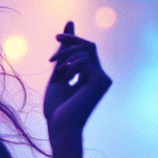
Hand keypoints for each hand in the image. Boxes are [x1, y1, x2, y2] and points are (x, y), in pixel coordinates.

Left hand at [43, 22, 111, 142]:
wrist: (60, 127)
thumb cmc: (57, 108)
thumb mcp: (58, 76)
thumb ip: (63, 55)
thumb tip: (66, 31)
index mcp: (90, 77)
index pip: (85, 51)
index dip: (72, 40)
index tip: (57, 37)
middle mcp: (99, 77)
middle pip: (89, 46)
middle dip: (71, 42)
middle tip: (55, 41)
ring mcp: (102, 79)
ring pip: (88, 50)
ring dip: (68, 55)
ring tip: (57, 69)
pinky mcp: (101, 81)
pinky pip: (86, 60)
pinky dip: (72, 65)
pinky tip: (66, 76)